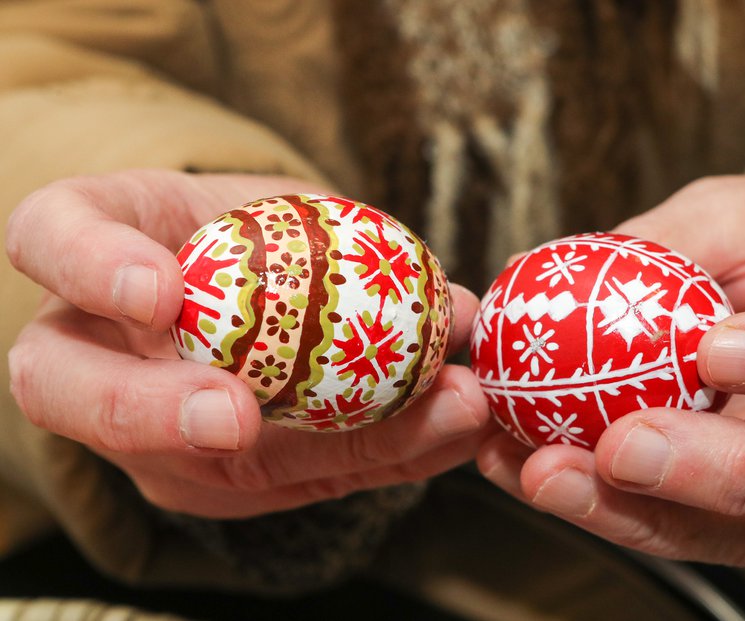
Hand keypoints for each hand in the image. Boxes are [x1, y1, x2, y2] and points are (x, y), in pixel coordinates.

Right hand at [7, 170, 489, 517]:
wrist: (248, 290)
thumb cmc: (260, 234)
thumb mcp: (297, 210)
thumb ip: (359, 245)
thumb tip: (459, 309)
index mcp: (90, 248)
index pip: (51, 238)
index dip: (91, 267)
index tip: (159, 290)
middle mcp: (89, 350)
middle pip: (65, 389)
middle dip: (149, 412)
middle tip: (239, 420)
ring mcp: (136, 427)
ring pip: (183, 464)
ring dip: (329, 448)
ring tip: (444, 416)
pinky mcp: (200, 476)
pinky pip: (277, 485)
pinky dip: (378, 461)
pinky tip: (448, 438)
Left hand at [477, 175, 744, 565]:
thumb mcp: (739, 214)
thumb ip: (675, 242)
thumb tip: (561, 275)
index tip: (712, 351)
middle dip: (716, 472)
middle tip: (619, 450)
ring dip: (643, 513)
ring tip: (547, 475)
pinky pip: (696, 529)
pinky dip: (612, 510)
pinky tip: (533, 473)